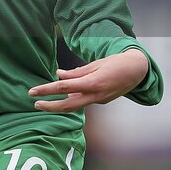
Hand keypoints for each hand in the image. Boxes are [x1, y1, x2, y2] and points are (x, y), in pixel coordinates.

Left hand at [28, 49, 147, 111]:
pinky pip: (84, 101)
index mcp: (91, 83)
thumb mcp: (94, 64)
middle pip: (68, 105)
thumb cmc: (115, 63)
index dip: (46, 90)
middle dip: (50, 106)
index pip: (63, 88)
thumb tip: (58, 74)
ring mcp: (100, 100)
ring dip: (60, 105)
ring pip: (76, 106)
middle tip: (35, 103)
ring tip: (45, 102)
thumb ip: (75, 72)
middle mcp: (95, 95)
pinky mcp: (103, 101)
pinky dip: (73, 99)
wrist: (138, 70)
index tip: (33, 92)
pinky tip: (66, 96)